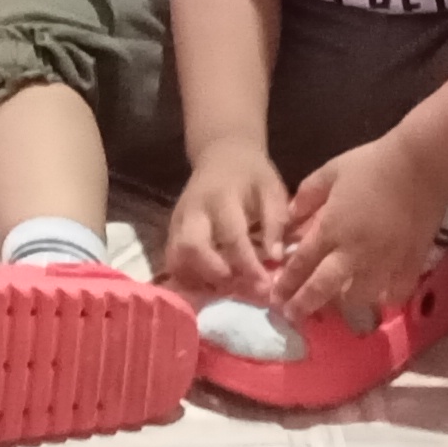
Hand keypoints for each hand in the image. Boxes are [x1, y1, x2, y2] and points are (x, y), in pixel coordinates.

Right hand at [163, 139, 290, 297]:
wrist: (222, 155)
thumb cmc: (252, 176)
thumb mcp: (272, 190)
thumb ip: (275, 222)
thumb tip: (276, 259)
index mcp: (220, 198)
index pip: (231, 236)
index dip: (248, 265)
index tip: (264, 287)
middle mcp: (193, 211)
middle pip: (190, 248)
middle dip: (213, 275)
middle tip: (239, 289)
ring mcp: (177, 222)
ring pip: (176, 259)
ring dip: (199, 281)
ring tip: (226, 290)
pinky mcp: (171, 232)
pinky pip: (173, 263)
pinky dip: (190, 279)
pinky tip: (212, 286)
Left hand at [271, 131, 446, 326]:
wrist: (422, 164)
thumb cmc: (373, 164)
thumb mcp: (331, 171)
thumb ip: (307, 195)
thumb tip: (290, 217)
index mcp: (332, 229)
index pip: (301, 263)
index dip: (286, 283)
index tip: (275, 297)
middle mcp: (354, 252)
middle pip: (323, 288)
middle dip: (303, 304)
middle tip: (292, 315)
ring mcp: (384, 262)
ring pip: (360, 298)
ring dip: (344, 305)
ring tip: (338, 305)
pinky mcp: (411, 264)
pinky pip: (396, 293)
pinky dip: (385, 299)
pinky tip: (379, 297)